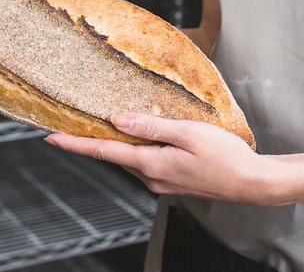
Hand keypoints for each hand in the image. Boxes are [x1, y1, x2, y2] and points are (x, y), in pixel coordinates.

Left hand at [44, 112, 266, 204]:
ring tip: (103, 125)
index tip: (51, 137)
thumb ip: (151, 127)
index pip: (103, 152)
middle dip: (91, 141)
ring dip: (114, 145)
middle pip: (113, 156)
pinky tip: (140, 136)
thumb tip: (117, 120)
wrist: (253, 184)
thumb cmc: (226, 156)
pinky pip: (144, 162)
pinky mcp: (171, 180)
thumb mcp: (188, 134)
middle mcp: (151, 177)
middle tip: (71, 123)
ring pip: (129, 159)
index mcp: (151, 164)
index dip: (75, 144)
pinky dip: (135, 149)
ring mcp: (161, 181)